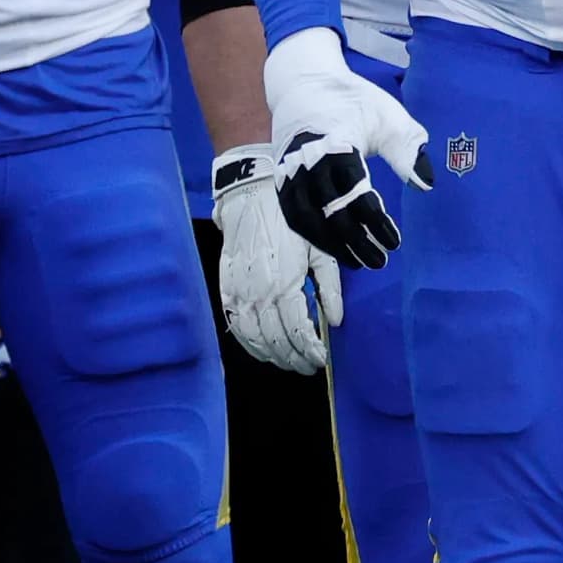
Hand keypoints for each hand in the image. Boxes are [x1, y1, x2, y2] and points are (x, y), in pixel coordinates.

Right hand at [211, 144, 334, 375]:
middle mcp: (258, 295)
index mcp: (284, 285)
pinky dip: (247, 342)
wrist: (251, 197)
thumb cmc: (291, 221)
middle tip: (308, 366)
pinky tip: (260, 348)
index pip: (297, 333)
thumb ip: (330, 288)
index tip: (321, 359)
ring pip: (253, 338)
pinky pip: (234, 324)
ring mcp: (237, 293)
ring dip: (270, 355)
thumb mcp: (320, 251)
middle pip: (275, 341)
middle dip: (293, 358)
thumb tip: (337, 320)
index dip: (310, 351)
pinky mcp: (224, 287)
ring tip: (287, 361)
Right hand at [265, 28, 427, 268]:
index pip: (355, 193)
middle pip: (328, 212)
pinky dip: (310, 233)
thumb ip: (407, 150)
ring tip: (355, 260)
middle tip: (378, 260)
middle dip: (354, 242)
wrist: (302, 82)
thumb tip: (425, 185)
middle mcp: (306, 160)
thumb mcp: (388, 116)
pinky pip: (292, 212)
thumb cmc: (352, 100)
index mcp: (335, 143)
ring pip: (305, 217)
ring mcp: (288, 169)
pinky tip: (330, 244)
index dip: (375, 222)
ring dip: (329, 243)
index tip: (394, 242)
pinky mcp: (280, 175)